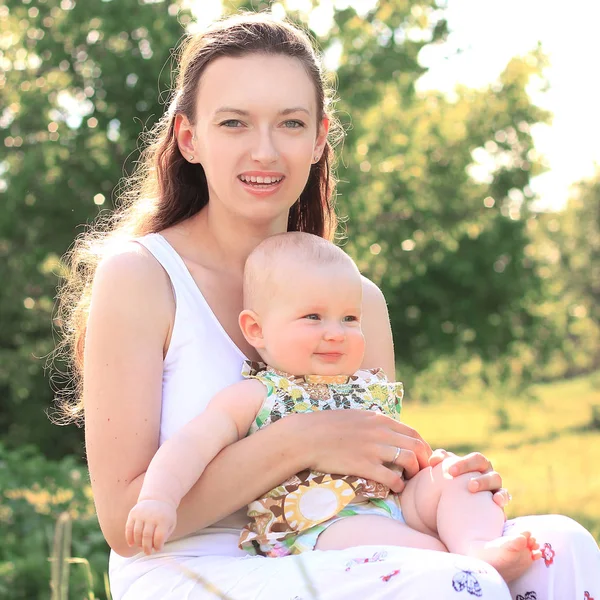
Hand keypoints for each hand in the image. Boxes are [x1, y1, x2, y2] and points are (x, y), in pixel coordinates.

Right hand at [125, 498, 176, 554]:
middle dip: (147, 548)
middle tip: (148, 553)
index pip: (159, 537)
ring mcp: (141, 514)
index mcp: (163, 519)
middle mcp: (151, 515)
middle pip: (146, 536)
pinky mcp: (133, 513)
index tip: (158, 549)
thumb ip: (165, 536)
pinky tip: (131, 544)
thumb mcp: (171, 524)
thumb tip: (155, 548)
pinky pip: (129, 528)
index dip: (158, 546)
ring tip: (142, 547)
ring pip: (137, 533)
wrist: (158, 498)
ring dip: (138, 544)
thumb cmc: (165, 515)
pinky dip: (129, 538)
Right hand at [299, 410, 431, 493]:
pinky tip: (396, 488)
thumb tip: (384, 430)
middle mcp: (380, 432)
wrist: (306, 436)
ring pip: (408, 460)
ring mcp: (373, 448)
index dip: (422, 447)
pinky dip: (399, 484)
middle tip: (423, 472)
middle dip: (424, 461)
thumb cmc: (326, 426)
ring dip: (414, 472)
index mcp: (379, 419)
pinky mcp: (364, 465)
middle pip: (416, 446)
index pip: (412, 432)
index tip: (422, 458)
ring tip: (409, 480)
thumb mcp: (355, 417)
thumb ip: (372, 423)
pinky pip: (392, 477)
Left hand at [429, 449, 510, 508]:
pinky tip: (496, 501)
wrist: (458, 511)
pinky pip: (504, 497)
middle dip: (469, 466)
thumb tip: (434, 460)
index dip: (463, 462)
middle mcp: (487, 473)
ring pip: (495, 478)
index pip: (475, 458)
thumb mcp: (443, 474)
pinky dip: (502, 497)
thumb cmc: (450, 488)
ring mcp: (495, 486)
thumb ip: (439, 462)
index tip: (449, 471)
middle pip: (484, 463)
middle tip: (453, 474)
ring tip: (471, 487)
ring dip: (483, 481)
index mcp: (477, 464)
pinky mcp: (499, 503)